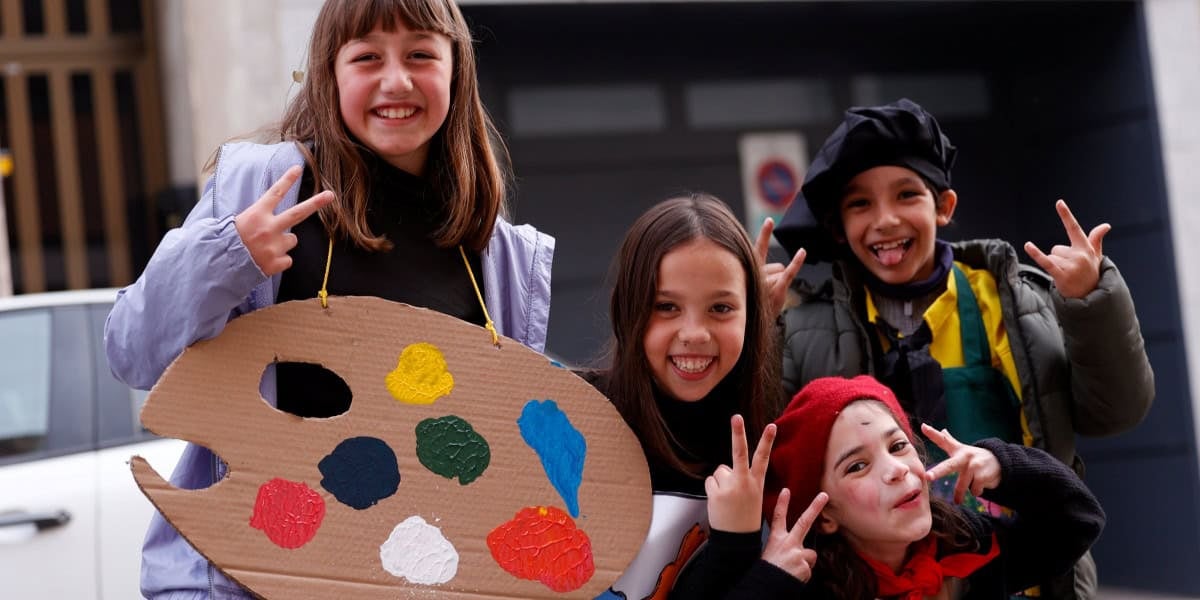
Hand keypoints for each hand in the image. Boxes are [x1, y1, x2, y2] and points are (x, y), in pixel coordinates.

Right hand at [234, 165, 334, 276]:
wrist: (220, 266)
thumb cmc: (229, 241)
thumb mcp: (238, 221)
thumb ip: (259, 216)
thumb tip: (272, 214)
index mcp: (256, 215)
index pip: (275, 193)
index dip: (287, 180)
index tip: (298, 168)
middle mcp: (267, 228)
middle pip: (297, 213)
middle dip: (316, 203)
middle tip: (330, 195)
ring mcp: (273, 246)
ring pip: (292, 240)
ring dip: (283, 243)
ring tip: (265, 247)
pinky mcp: (276, 263)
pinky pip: (288, 259)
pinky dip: (279, 261)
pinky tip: (265, 260)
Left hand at [705, 415, 775, 532]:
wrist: (737, 540)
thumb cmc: (744, 517)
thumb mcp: (752, 497)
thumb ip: (742, 479)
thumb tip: (724, 469)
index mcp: (756, 482)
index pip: (763, 458)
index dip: (767, 441)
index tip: (772, 425)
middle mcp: (744, 482)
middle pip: (740, 452)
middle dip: (738, 433)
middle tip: (736, 416)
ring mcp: (730, 487)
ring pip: (720, 471)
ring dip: (720, 482)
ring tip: (726, 498)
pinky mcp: (716, 493)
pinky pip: (710, 482)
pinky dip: (712, 490)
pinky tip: (719, 503)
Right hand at [755, 218, 805, 316]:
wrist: (751, 323)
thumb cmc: (752, 302)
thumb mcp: (751, 286)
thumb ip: (761, 272)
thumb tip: (781, 268)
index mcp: (749, 270)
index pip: (758, 248)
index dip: (764, 234)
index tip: (770, 220)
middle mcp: (757, 273)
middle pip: (776, 266)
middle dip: (774, 277)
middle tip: (765, 293)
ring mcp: (767, 280)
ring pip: (781, 271)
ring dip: (778, 283)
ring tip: (768, 297)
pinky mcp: (778, 288)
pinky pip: (788, 272)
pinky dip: (797, 262)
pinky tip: (802, 251)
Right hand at [761, 488, 826, 582]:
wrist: (766, 587)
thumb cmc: (766, 572)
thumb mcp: (769, 554)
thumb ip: (783, 548)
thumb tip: (796, 550)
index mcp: (776, 540)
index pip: (778, 517)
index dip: (783, 503)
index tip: (786, 491)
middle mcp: (788, 544)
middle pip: (803, 521)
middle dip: (814, 507)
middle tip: (824, 495)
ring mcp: (798, 554)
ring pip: (810, 555)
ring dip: (804, 562)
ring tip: (792, 570)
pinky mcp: (805, 566)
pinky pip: (809, 569)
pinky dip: (803, 574)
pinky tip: (794, 577)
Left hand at [921, 424, 1001, 503]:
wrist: (1001, 462)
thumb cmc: (975, 457)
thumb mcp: (962, 449)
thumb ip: (949, 441)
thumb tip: (940, 429)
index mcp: (957, 451)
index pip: (943, 440)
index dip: (932, 433)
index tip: (923, 427)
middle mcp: (964, 457)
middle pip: (948, 466)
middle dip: (937, 472)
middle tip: (927, 477)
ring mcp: (974, 467)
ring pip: (962, 486)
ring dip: (962, 492)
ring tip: (967, 488)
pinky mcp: (983, 477)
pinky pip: (974, 491)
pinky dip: (977, 491)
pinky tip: (983, 482)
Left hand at [1023, 199, 1109, 298]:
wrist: (1091, 298)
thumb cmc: (1091, 274)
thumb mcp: (1095, 256)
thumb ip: (1096, 240)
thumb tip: (1106, 225)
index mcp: (1085, 248)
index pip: (1074, 228)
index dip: (1066, 215)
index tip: (1059, 202)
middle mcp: (1079, 255)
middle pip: (1056, 248)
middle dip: (1059, 259)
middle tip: (1071, 271)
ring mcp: (1071, 265)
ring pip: (1051, 257)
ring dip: (1055, 267)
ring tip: (1067, 276)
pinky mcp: (1062, 275)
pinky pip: (1046, 261)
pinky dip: (1036, 254)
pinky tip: (1027, 245)